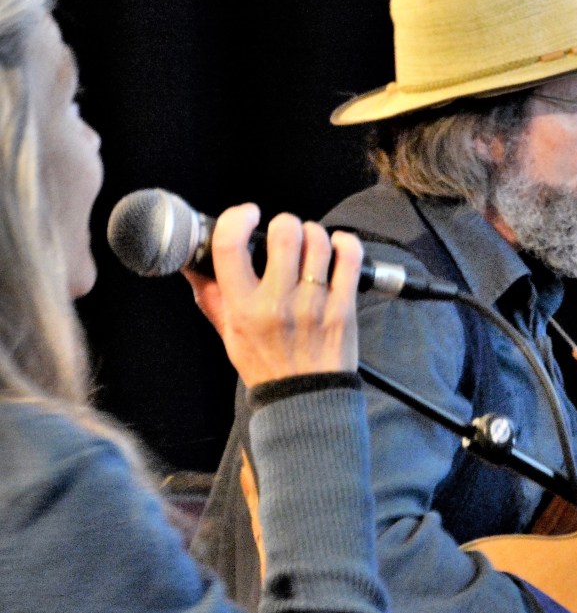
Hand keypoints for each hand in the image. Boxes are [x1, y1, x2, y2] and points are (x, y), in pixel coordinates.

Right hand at [181, 204, 362, 385]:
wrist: (305, 399)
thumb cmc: (266, 365)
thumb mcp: (229, 333)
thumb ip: (211, 296)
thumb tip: (191, 263)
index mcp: (243, 308)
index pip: (230, 246)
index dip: (237, 217)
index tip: (247, 214)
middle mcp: (277, 303)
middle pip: (284, 233)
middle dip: (284, 224)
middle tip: (285, 234)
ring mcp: (313, 305)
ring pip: (318, 241)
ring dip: (314, 234)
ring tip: (310, 245)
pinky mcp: (342, 308)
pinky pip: (349, 259)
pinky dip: (346, 244)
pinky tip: (338, 248)